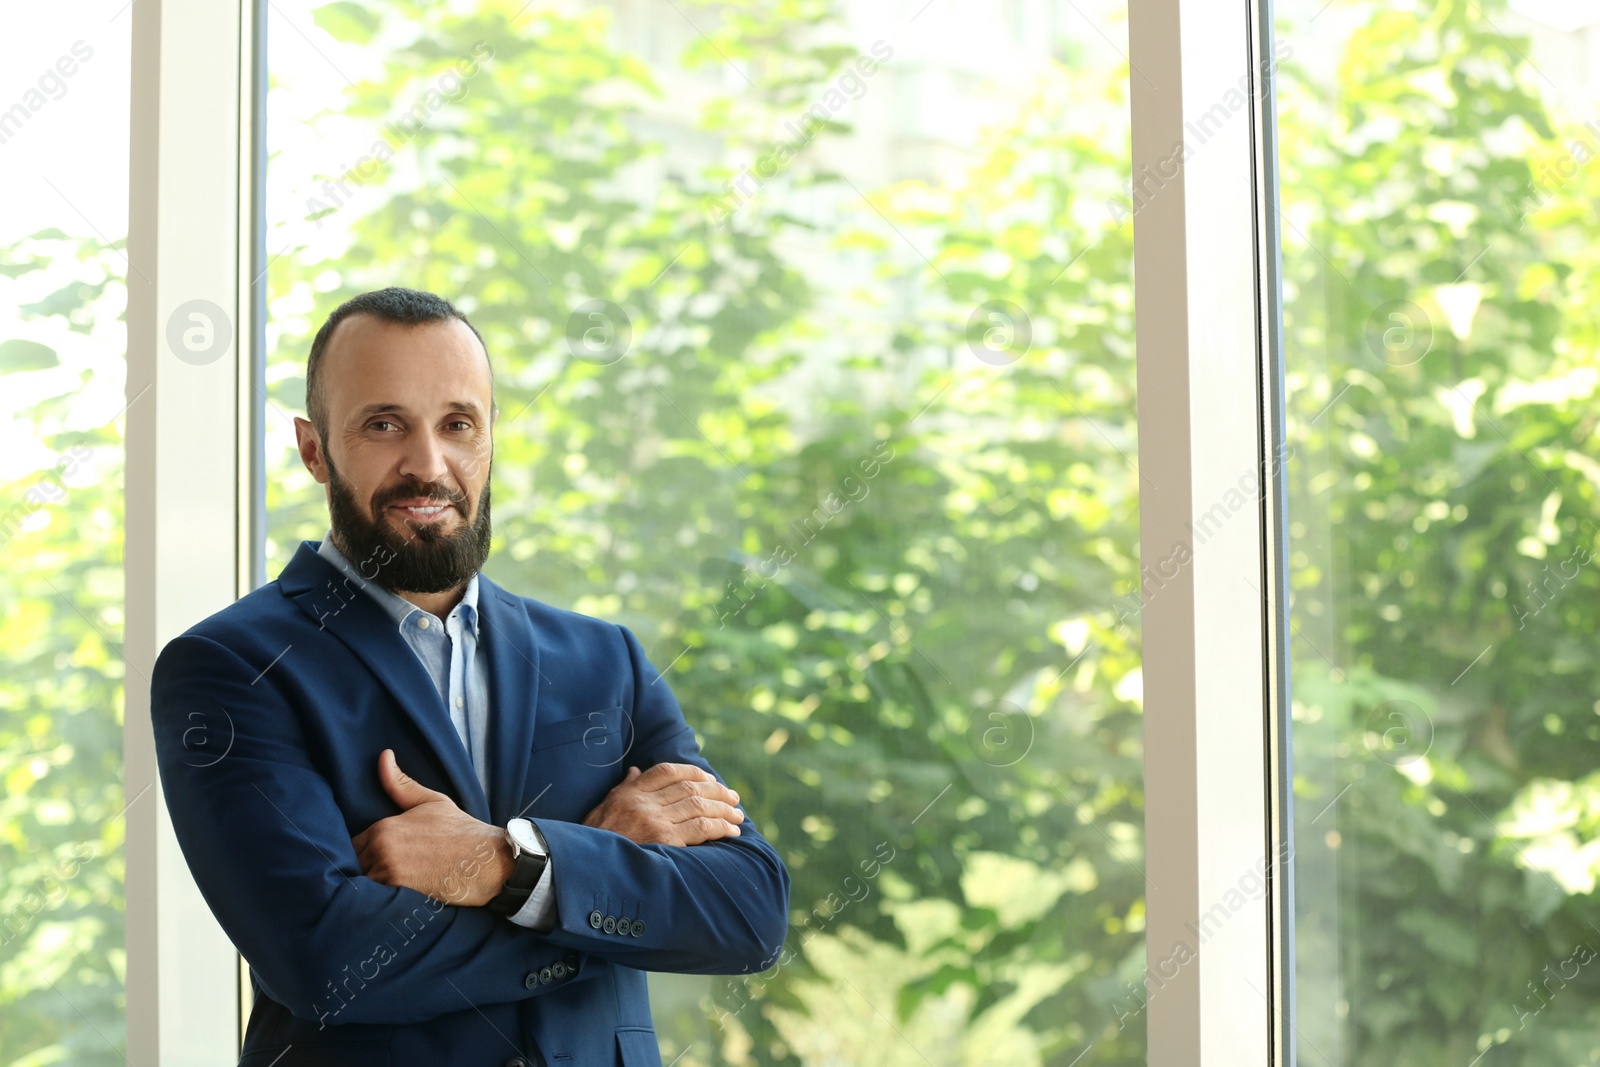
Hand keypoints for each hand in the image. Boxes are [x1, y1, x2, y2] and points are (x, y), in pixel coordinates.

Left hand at [351, 749, 512, 905]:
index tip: (379, 858)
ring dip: (372, 886)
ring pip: (364, 884)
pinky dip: (379, 900)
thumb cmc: (460, 831)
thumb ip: (400, 784)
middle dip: (366, 869)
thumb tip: (383, 755)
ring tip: (390, 886)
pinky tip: (394, 897)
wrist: (485, 860)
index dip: (364, 852)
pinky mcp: (399, 893)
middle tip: (385, 873)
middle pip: (356, 866)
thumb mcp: (431, 801)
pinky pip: (375, 900)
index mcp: (383, 827)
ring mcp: (388, 873)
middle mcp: (381, 849)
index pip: (353, 845)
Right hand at [582, 763, 744, 845]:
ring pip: (699, 806)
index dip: (694, 772)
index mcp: (630, 792)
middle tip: (733, 798)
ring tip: (738, 815)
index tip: (710, 779)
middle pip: (690, 788)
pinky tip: (731, 832)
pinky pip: (700, 829)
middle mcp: (644, 802)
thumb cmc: (593, 840)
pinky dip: (720, 828)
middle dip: (717, 791)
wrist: (583, 868)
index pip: (668, 771)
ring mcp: (655, 820)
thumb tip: (636, 771)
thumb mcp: (603, 807)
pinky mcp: (664, 841)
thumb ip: (623, 788)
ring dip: (724, 810)